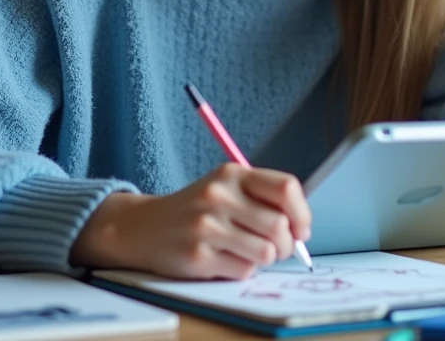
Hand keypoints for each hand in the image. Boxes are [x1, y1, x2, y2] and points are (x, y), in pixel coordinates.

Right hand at [71, 163, 310, 279]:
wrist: (142, 227)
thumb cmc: (195, 210)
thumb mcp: (225, 189)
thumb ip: (261, 200)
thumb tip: (302, 231)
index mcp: (232, 173)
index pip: (286, 187)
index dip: (302, 213)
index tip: (301, 229)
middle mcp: (219, 195)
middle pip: (280, 225)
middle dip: (286, 244)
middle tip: (276, 248)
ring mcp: (207, 226)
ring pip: (266, 252)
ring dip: (265, 259)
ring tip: (249, 254)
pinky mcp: (198, 256)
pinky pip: (244, 270)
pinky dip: (243, 270)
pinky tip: (226, 260)